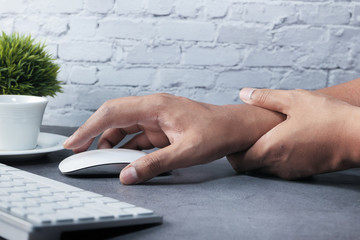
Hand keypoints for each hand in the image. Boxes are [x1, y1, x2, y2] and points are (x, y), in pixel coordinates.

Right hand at [64, 93, 282, 183]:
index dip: (89, 127)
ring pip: (123, 128)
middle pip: (113, 117)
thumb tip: (127, 176)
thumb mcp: (186, 152)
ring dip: (110, 143)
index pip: (113, 112)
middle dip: (94, 133)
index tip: (73, 142)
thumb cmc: (216, 132)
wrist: (235, 128)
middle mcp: (152, 108)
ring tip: (101, 161)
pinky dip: (126, 148)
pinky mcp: (160, 128)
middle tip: (79, 151)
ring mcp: (156, 118)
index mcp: (156, 106)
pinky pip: (136, 137)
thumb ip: (155, 164)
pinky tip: (123, 160)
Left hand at [227, 88, 359, 178]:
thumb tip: (243, 93)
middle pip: (250, 167)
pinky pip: (282, 169)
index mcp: (270, 149)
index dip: (232, 152)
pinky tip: (286, 142)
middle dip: (245, 153)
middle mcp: (278, 166)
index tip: (235, 139)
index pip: (238, 162)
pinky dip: (277, 159)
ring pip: (265, 168)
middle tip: (249, 135)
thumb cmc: (328, 117)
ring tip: (267, 136)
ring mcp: (292, 172)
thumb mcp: (295, 100)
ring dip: (262, 156)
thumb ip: (265, 97)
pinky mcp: (304, 173)